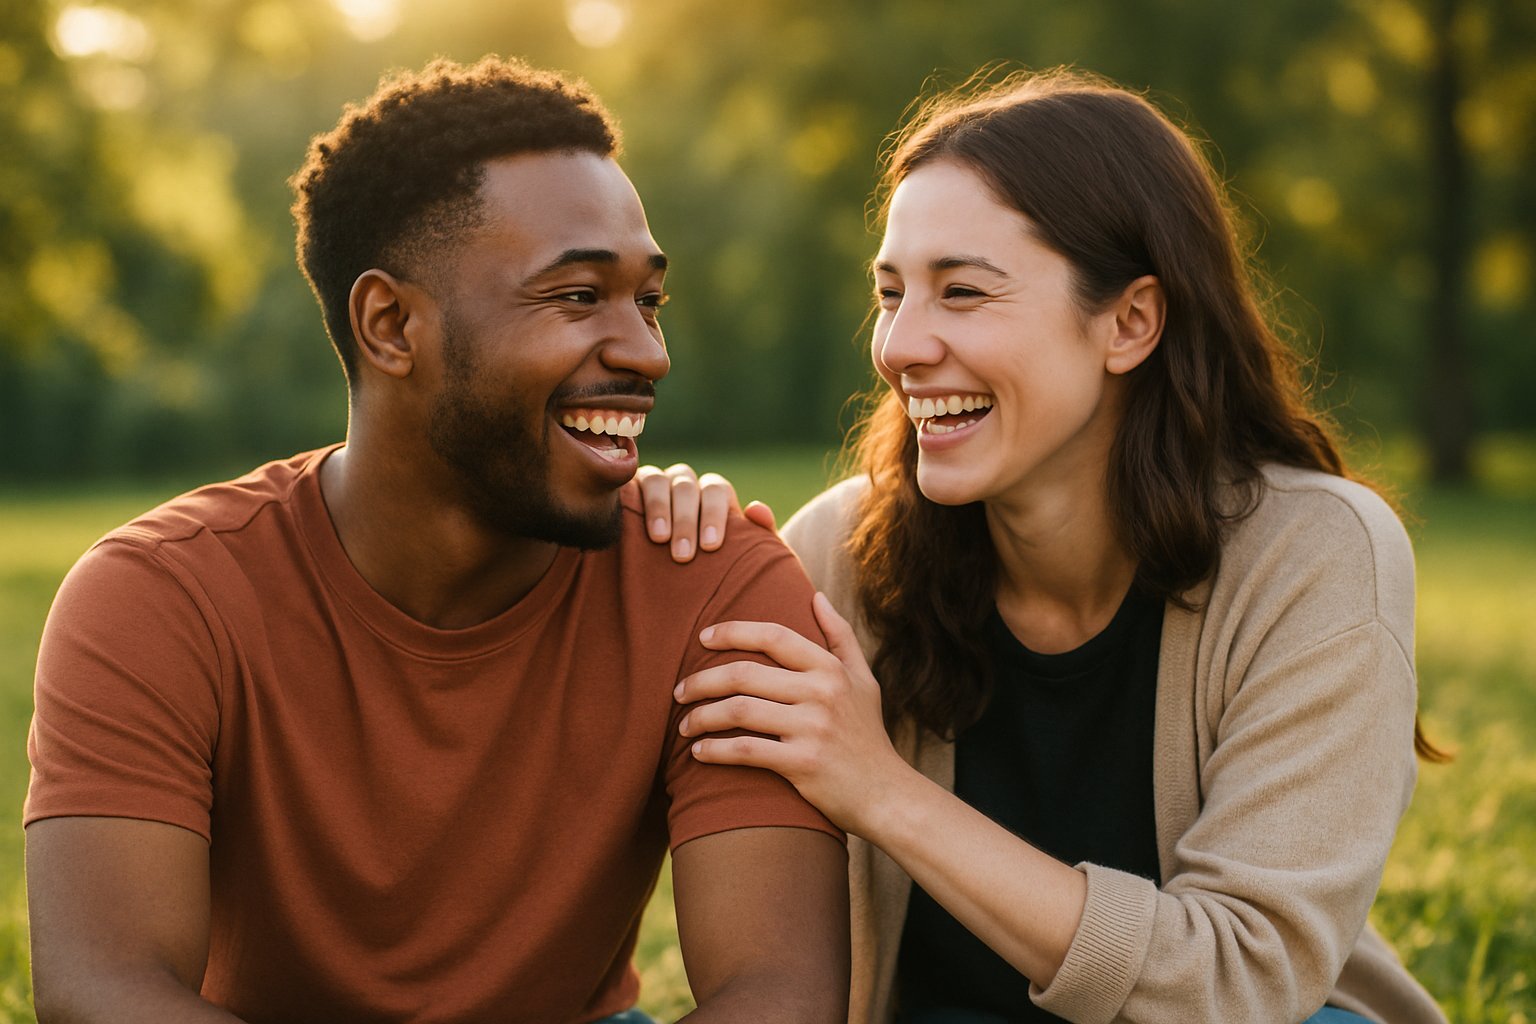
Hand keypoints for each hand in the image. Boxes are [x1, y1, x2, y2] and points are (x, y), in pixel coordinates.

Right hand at [634, 463, 776, 561]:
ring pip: (657, 480)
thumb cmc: (711, 571)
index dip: (714, 515)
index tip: (711, 545)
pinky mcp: (628, 492)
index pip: (716, 491)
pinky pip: (628, 484)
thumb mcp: (740, 558)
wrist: (676, 596)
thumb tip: (757, 509)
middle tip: (683, 555)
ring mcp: (655, 485)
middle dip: (686, 520)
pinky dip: (629, 496)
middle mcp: (684, 486)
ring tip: (659, 539)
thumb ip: (757, 536)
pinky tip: (628, 520)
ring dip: (659, 507)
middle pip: (687, 487)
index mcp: (712, 496)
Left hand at [676, 593, 907, 833]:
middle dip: (702, 680)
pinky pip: (746, 750)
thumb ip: (840, 636)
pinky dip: (715, 750)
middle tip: (679, 691)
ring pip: (738, 710)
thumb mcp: (863, 680)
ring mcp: (812, 728)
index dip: (733, 632)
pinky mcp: (802, 764)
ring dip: (702, 716)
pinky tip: (698, 752)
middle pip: (744, 674)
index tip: (703, 637)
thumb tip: (817, 597)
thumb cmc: (868, 735)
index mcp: (830, 668)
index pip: (774, 636)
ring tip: (684, 724)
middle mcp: (822, 692)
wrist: (886, 794)